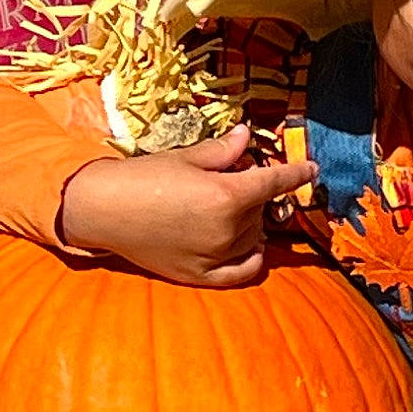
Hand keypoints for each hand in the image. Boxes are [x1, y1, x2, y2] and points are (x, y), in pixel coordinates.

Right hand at [58, 125, 315, 286]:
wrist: (101, 209)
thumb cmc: (141, 177)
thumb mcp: (186, 157)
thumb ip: (224, 151)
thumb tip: (248, 135)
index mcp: (227, 196)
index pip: (275, 182)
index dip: (296, 174)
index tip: (311, 169)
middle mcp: (227, 230)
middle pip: (261, 209)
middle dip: (252, 193)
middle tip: (228, 181)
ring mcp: (216, 256)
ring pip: (254, 237)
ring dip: (249, 222)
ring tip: (221, 208)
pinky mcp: (200, 276)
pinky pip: (243, 271)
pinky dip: (252, 258)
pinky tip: (250, 246)